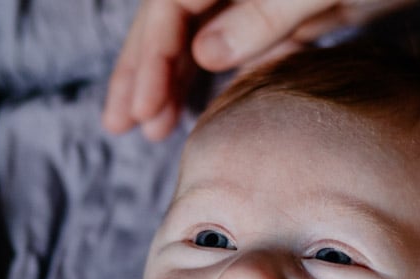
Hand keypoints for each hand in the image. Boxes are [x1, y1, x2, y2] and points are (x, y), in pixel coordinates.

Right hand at [102, 0, 414, 138]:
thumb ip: (262, 13)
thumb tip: (202, 55)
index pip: (170, 3)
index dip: (149, 58)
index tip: (140, 110)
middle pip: (176, 20)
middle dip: (146, 72)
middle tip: (123, 125)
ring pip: (204, 36)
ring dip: (178, 79)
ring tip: (156, 127)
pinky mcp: (296, 13)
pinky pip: (246, 47)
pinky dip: (224, 77)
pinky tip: (206, 107)